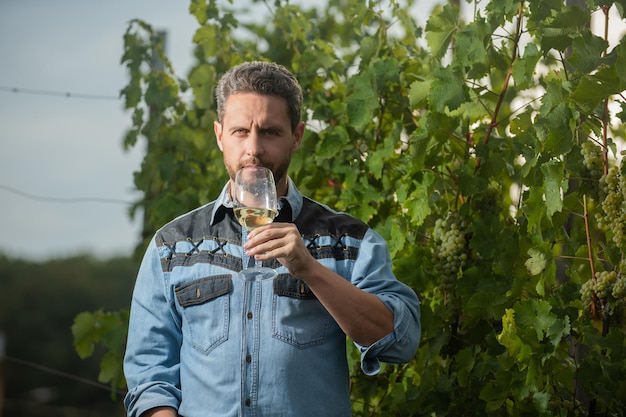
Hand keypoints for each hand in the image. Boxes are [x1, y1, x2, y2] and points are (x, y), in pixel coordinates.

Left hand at [246, 222, 393, 345]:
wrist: (306, 268)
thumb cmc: (292, 256)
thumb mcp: (281, 244)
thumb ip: (271, 239)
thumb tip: (253, 238)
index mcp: (288, 226)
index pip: (269, 226)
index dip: (256, 232)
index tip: (247, 238)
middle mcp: (291, 230)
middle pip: (268, 233)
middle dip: (254, 240)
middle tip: (245, 246)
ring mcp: (293, 239)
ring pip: (269, 243)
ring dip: (257, 249)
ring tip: (249, 253)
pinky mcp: (292, 249)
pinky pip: (274, 252)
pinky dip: (264, 256)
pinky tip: (257, 258)